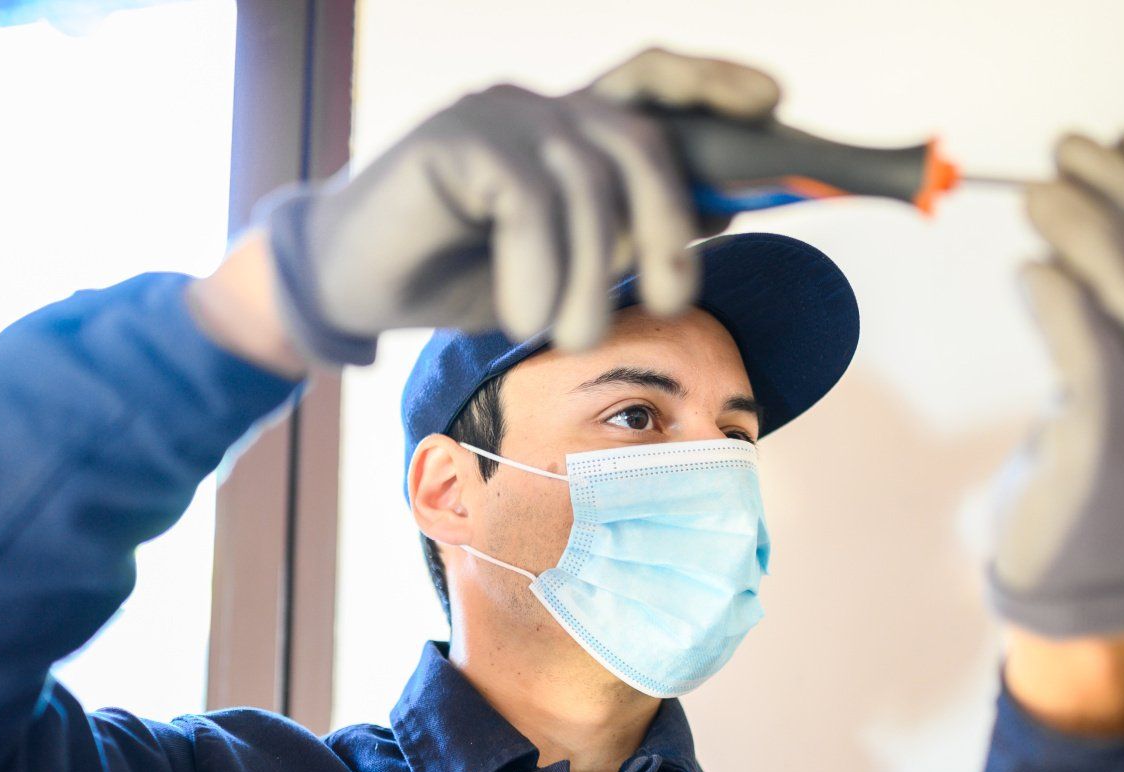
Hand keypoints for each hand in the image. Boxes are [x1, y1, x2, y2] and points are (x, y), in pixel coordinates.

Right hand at [256, 46, 780, 366]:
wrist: (349, 286)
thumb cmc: (457, 278)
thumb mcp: (559, 267)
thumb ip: (624, 237)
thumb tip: (718, 217)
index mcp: (570, 128)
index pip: (651, 80)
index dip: (711, 82)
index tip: (774, 102)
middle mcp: (540, 106)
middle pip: (639, 137)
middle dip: (670, 219)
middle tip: (673, 300)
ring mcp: (497, 114)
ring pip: (586, 179)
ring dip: (593, 271)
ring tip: (575, 339)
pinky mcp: (454, 137)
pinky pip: (528, 199)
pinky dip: (538, 267)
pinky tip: (523, 317)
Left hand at [987, 130, 1123, 638]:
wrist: (1093, 583)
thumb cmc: (1109, 482)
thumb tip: (1110, 226)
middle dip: (1119, 183)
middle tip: (1064, 154)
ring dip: (1082, 222)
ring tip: (1036, 197)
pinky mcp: (1112, 428)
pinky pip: (1088, 335)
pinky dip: (1056, 290)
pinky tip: (1027, 274)